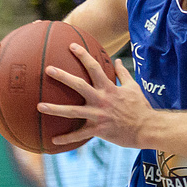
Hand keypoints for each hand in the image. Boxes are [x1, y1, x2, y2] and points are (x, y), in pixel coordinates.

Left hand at [38, 43, 152, 148]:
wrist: (147, 128)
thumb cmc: (140, 107)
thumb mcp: (133, 87)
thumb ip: (122, 73)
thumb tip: (116, 60)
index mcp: (109, 88)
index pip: (94, 67)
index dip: (83, 55)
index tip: (71, 46)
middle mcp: (101, 99)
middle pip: (78, 85)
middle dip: (62, 76)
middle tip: (48, 69)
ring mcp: (98, 115)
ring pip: (72, 111)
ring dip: (54, 109)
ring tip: (39, 106)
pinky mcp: (98, 130)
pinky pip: (79, 135)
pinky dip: (66, 138)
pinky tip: (53, 140)